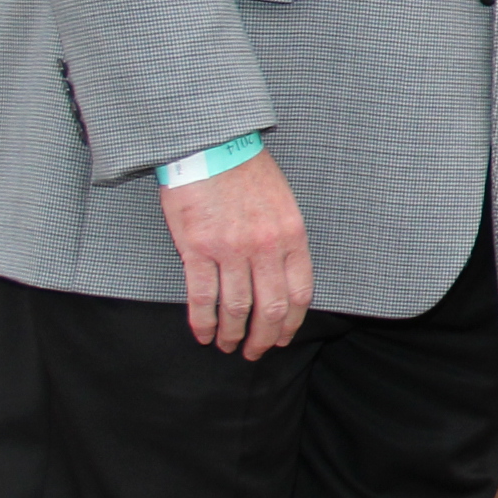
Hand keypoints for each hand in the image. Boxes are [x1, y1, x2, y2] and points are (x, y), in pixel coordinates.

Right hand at [159, 149, 314, 358]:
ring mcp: (231, 249)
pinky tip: (203, 333)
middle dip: (264, 338)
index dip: (291, 323)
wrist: (210, 144)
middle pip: (271, 308)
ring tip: (227, 346)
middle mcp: (266, 247)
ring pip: (237, 308)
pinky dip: (204, 322)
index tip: (282, 338)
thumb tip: (283, 276)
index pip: (300, 293)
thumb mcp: (283, 202)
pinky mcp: (197, 248)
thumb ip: (285, 239)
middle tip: (255, 353)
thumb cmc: (246, 170)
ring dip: (233, 335)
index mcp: (292, 235)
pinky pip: (202, 297)